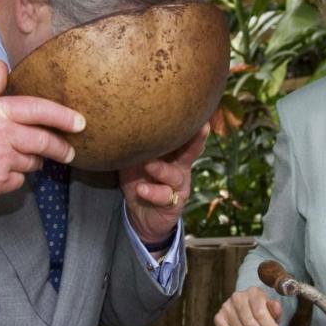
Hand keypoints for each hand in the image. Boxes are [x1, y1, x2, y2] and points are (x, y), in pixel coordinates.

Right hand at [0, 61, 85, 203]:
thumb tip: (2, 64)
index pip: (38, 109)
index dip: (62, 116)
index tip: (80, 122)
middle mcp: (1, 135)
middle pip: (43, 141)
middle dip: (60, 148)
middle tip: (68, 152)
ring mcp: (1, 161)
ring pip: (32, 163)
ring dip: (30, 161)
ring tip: (8, 157)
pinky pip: (19, 181)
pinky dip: (13, 178)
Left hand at [119, 125, 207, 243]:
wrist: (140, 214)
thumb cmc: (139, 180)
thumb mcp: (135, 161)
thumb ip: (135, 147)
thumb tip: (124, 124)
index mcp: (172, 153)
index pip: (182, 136)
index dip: (190, 124)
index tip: (197, 112)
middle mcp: (180, 167)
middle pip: (191, 151)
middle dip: (197, 139)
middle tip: (201, 127)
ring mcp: (178, 186)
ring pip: (175, 175)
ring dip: (161, 169)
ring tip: (149, 165)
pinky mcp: (173, 204)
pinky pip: (164, 196)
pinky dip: (152, 192)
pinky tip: (141, 189)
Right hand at [214, 287, 282, 325]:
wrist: (249, 309)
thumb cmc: (263, 311)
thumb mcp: (272, 309)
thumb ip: (276, 310)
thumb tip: (276, 307)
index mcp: (253, 292)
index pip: (260, 313)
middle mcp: (237, 297)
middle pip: (250, 324)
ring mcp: (226, 307)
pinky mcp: (218, 318)